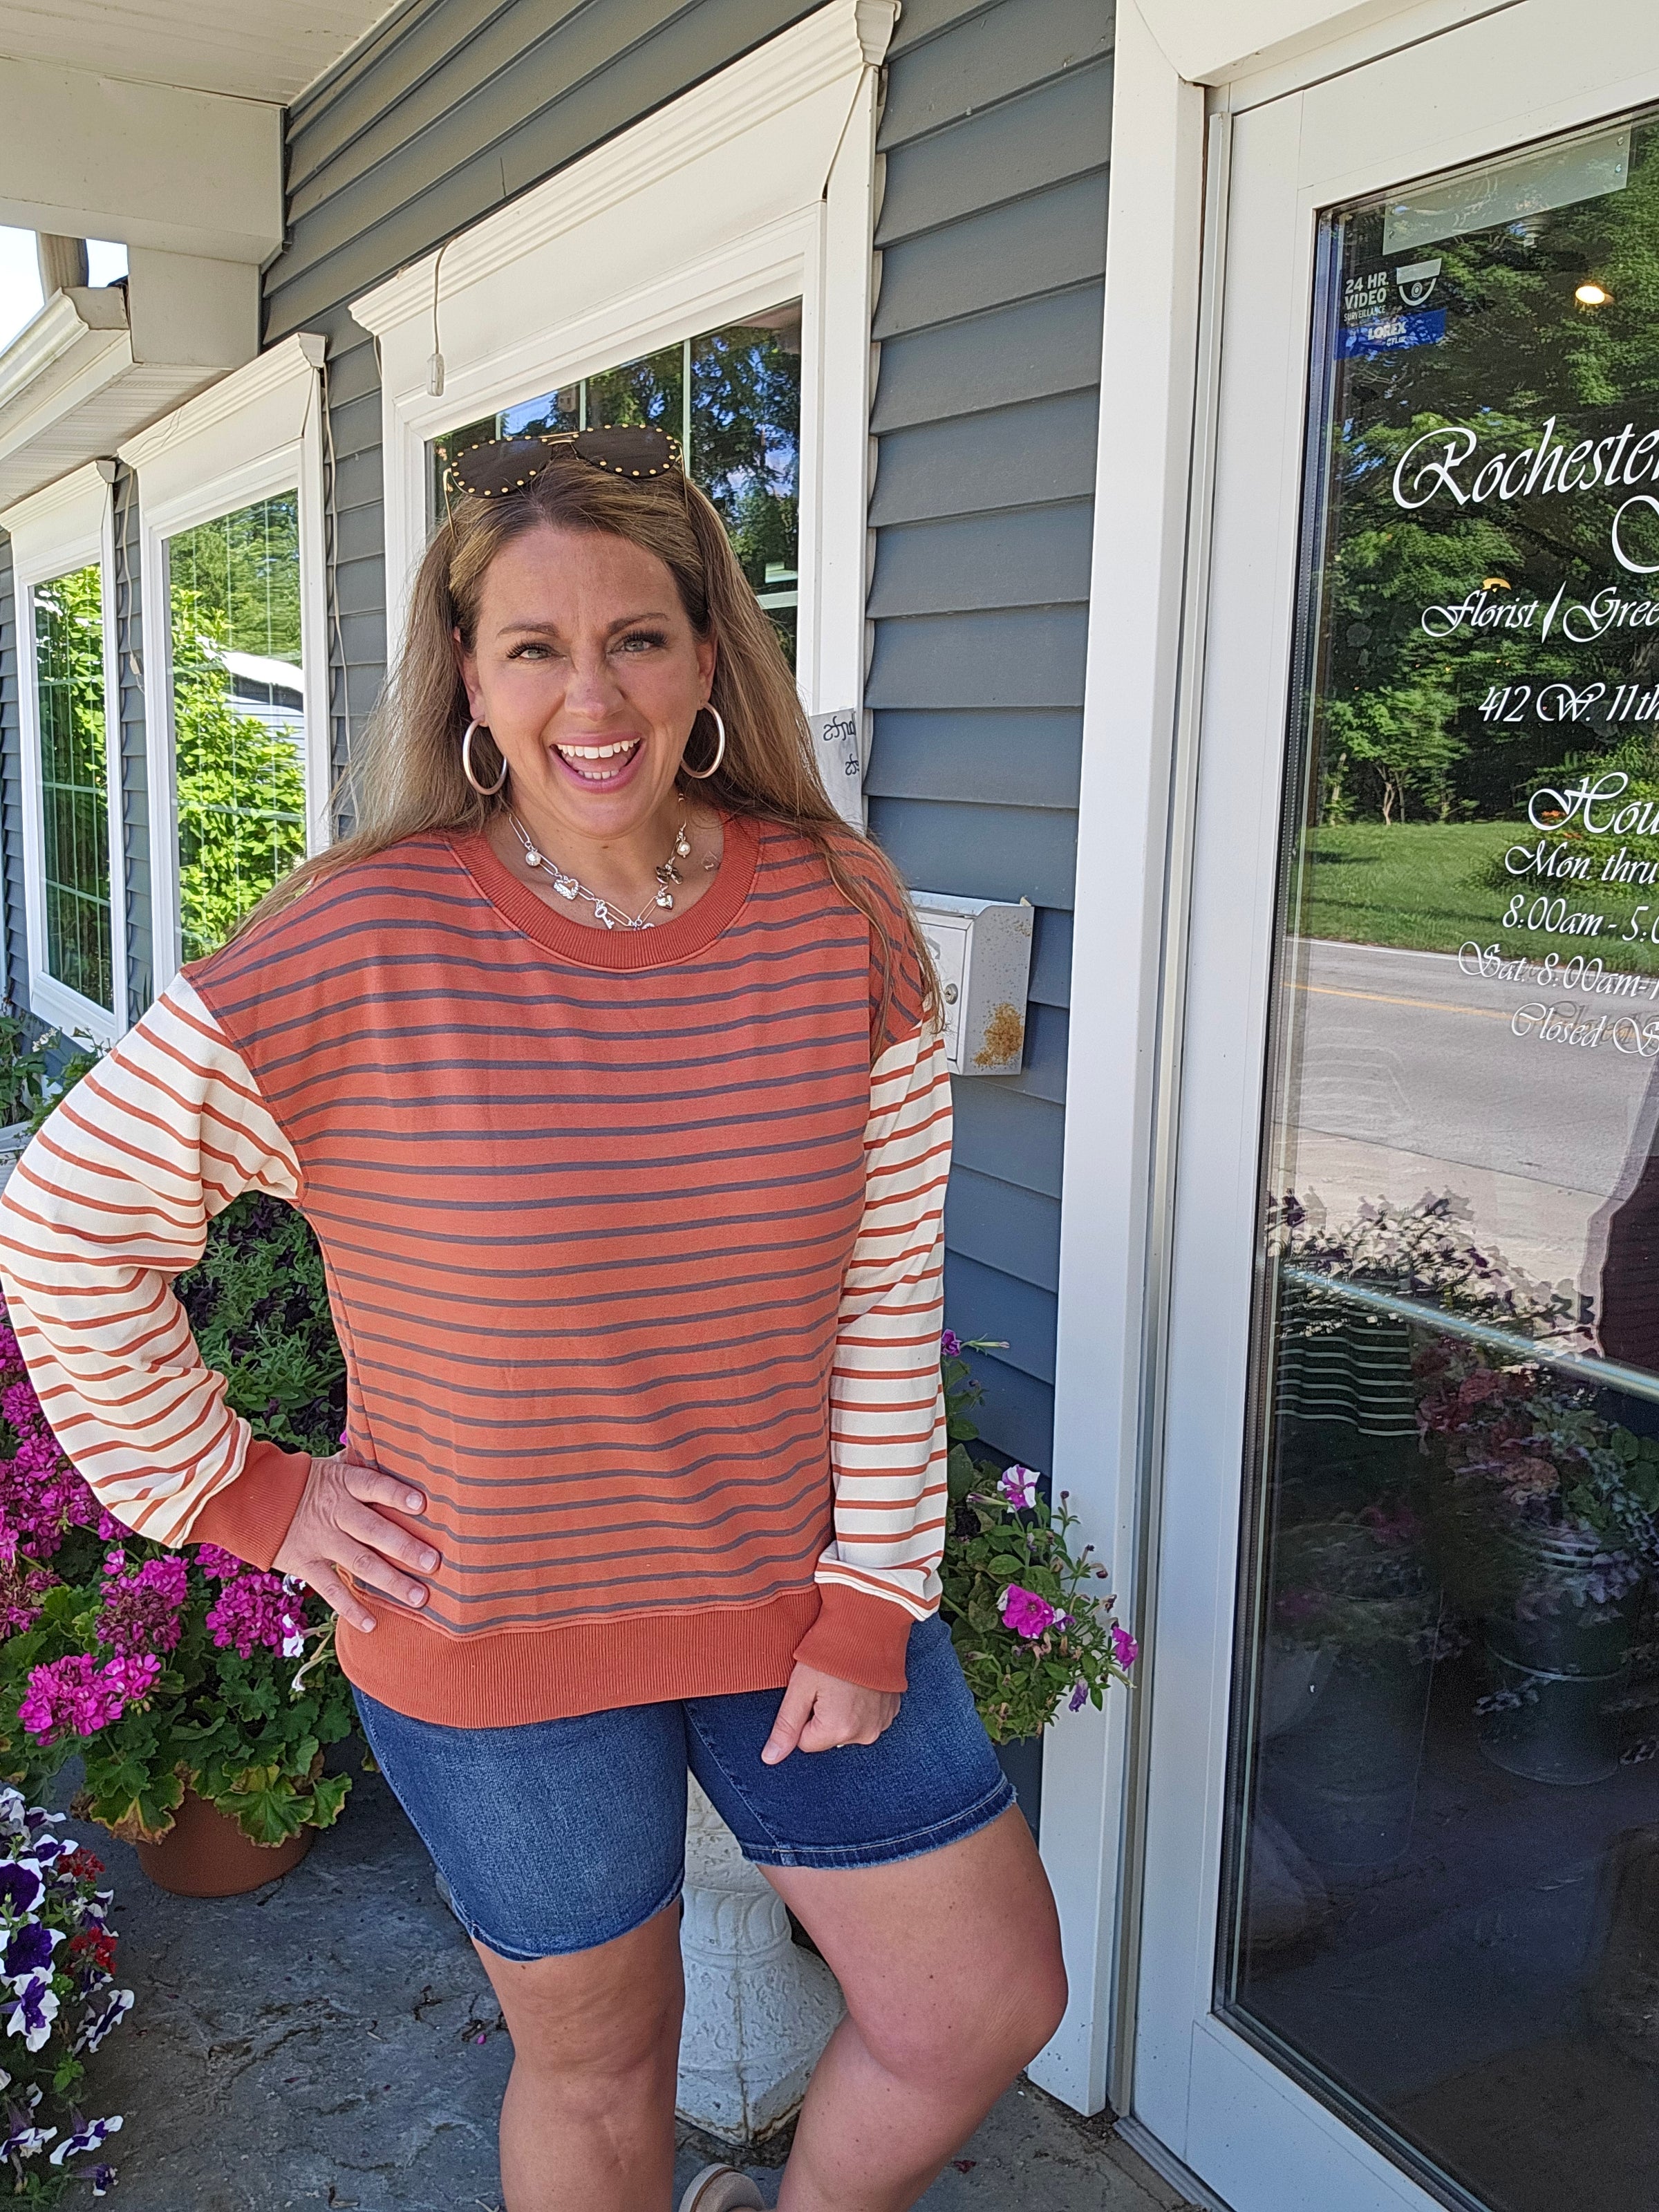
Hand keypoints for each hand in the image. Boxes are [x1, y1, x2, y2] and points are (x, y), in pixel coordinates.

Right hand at [273, 1453, 438, 1634]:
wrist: (252, 1499)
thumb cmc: (303, 1481)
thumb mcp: (331, 1466)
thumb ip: (360, 1464)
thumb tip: (395, 1449)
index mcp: (344, 1484)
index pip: (374, 1486)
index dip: (396, 1494)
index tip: (422, 1504)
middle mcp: (336, 1513)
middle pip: (374, 1530)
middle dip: (405, 1547)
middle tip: (434, 1563)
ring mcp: (321, 1541)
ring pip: (360, 1563)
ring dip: (391, 1582)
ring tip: (419, 1598)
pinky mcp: (306, 1564)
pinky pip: (331, 1589)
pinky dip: (350, 1608)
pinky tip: (372, 1624)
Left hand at [760, 1662, 900, 1763]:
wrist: (870, 1625)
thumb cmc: (832, 1651)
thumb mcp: (800, 1686)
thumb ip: (786, 1726)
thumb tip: (770, 1758)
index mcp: (839, 1730)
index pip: (805, 1741)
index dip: (804, 1714)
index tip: (812, 1690)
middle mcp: (864, 1733)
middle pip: (828, 1737)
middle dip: (824, 1715)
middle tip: (829, 1684)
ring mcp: (882, 1723)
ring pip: (848, 1728)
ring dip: (843, 1711)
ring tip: (845, 1682)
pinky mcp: (892, 1711)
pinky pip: (867, 1719)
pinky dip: (861, 1705)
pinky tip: (860, 1684)